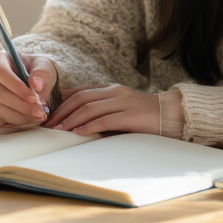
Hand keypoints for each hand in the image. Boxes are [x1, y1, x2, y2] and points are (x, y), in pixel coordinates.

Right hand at [0, 51, 57, 129]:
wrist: (32, 81)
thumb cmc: (35, 70)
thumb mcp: (43, 66)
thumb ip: (42, 74)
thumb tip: (36, 85)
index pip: (2, 73)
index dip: (18, 88)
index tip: (35, 99)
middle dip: (21, 106)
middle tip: (40, 112)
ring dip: (19, 116)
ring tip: (38, 117)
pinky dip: (13, 122)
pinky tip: (27, 119)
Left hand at [45, 84, 174, 135]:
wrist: (173, 115)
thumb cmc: (145, 116)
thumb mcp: (121, 107)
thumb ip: (102, 109)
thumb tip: (76, 120)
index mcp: (112, 89)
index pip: (81, 92)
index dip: (63, 103)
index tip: (50, 115)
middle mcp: (116, 92)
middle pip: (81, 99)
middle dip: (62, 112)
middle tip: (49, 124)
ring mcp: (124, 103)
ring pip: (90, 108)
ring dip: (71, 120)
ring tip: (59, 130)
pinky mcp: (131, 116)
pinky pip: (105, 120)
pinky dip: (89, 126)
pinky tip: (78, 133)